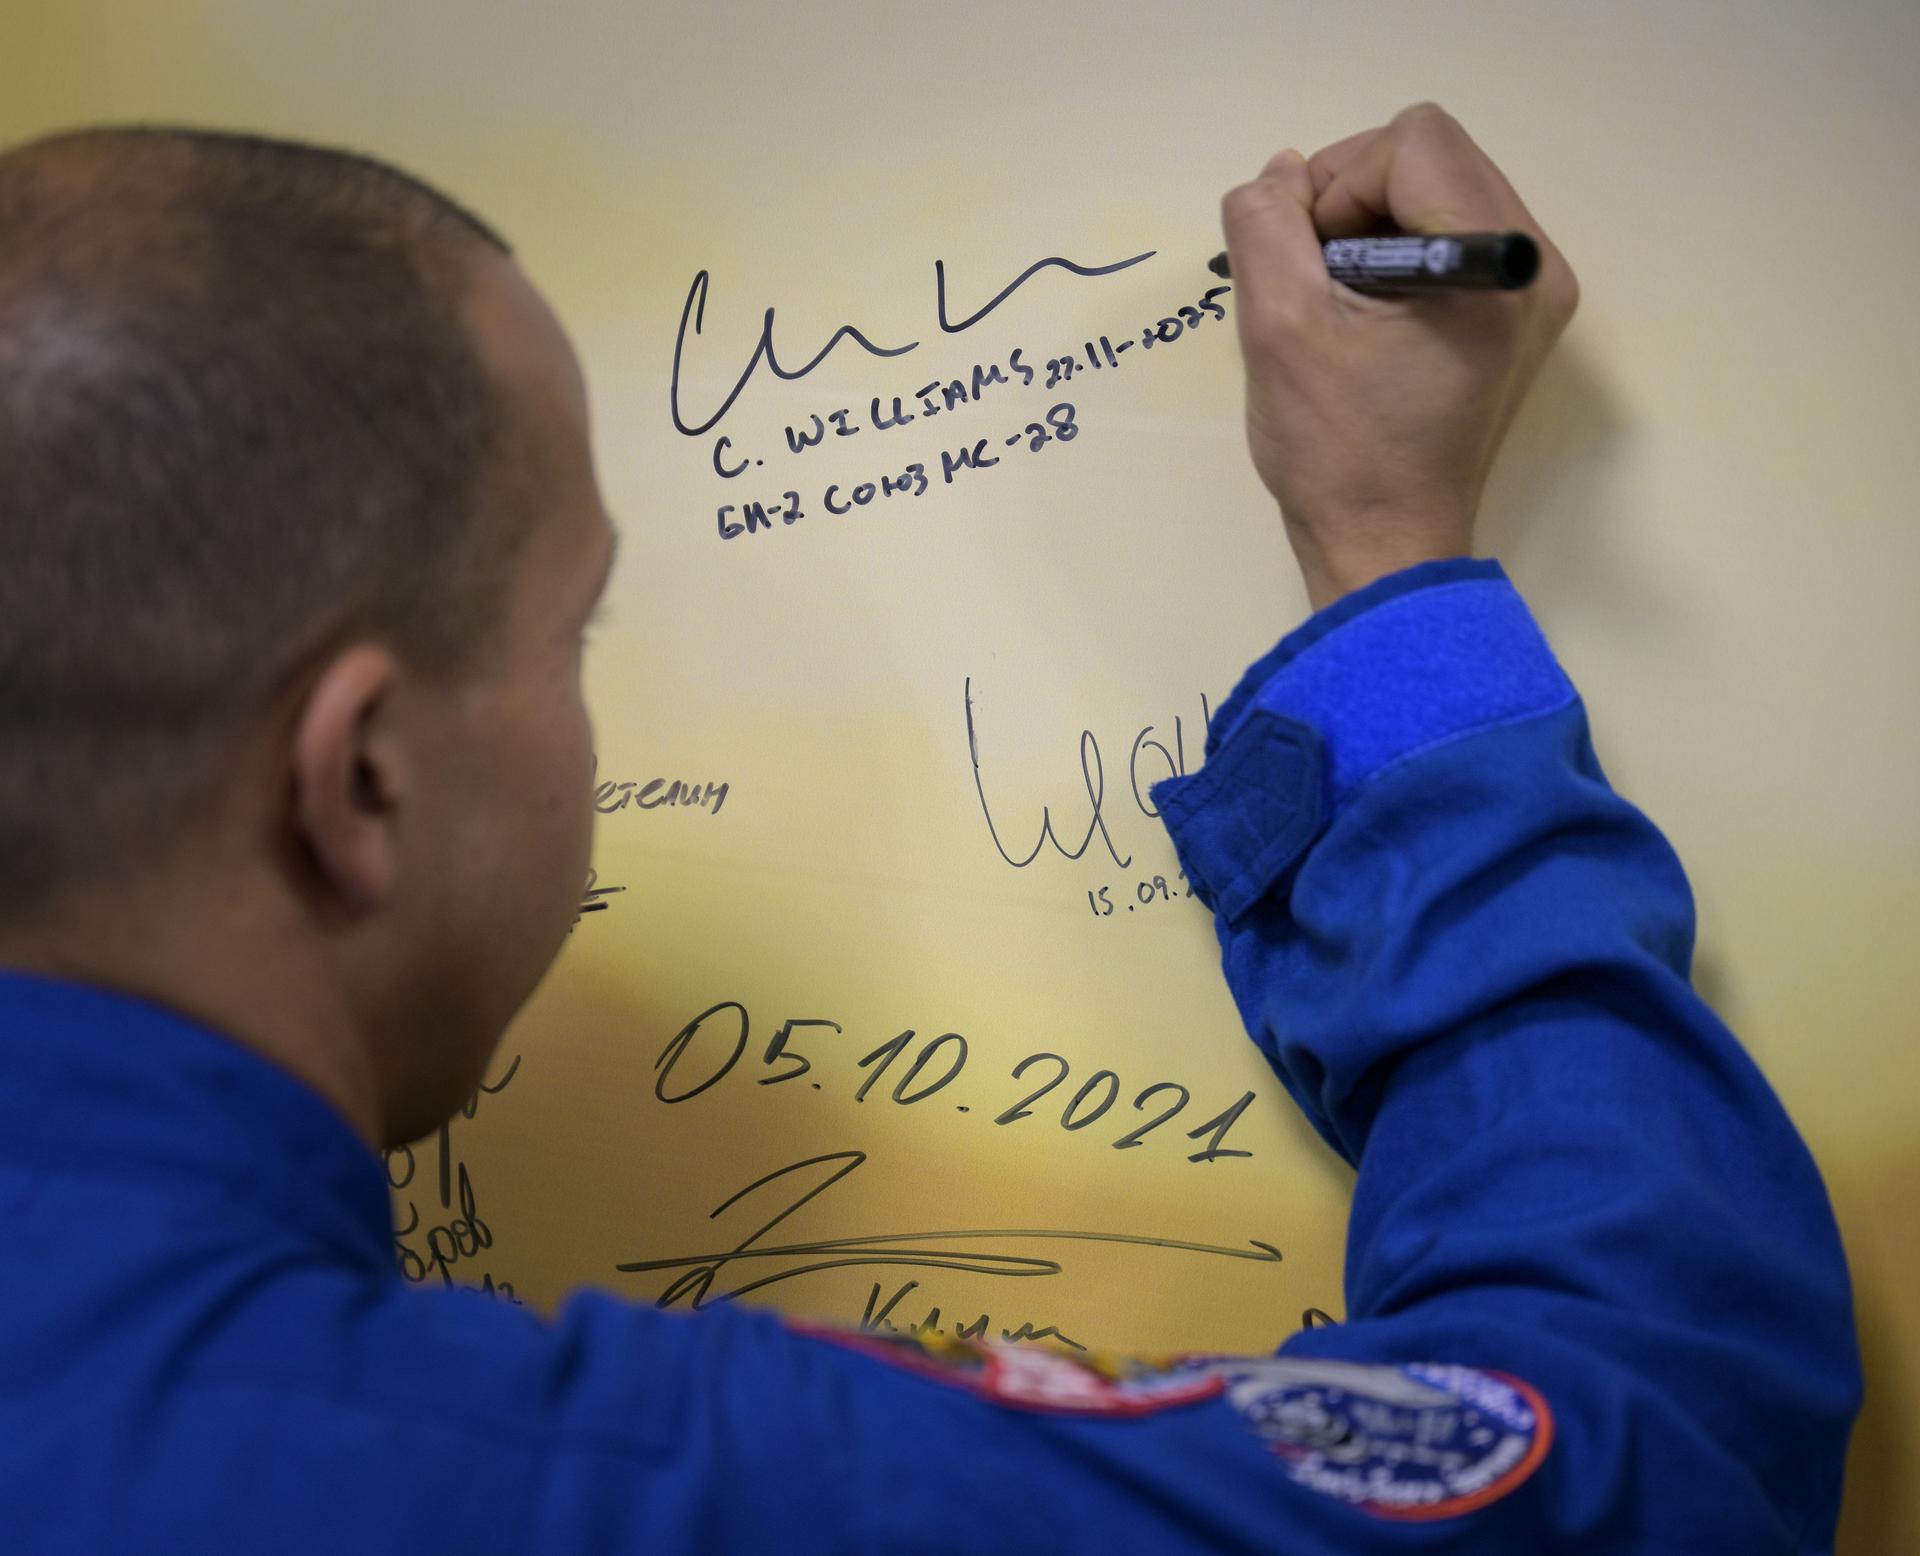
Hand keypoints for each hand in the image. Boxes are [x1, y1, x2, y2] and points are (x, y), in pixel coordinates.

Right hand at [1222, 103, 1579, 609]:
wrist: (1385, 547)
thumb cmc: (1336, 452)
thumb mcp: (1277, 327)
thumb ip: (1266, 226)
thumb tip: (1280, 174)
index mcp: (1495, 263)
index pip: (1411, 142)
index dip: (1338, 188)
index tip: (1313, 267)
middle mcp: (1534, 263)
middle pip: (1430, 155)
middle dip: (1354, 203)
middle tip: (1320, 285)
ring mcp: (1532, 290)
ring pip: (1436, 188)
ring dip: (1369, 229)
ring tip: (1342, 307)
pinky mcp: (1514, 313)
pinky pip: (1447, 233)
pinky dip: (1394, 254)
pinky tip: (1369, 318)